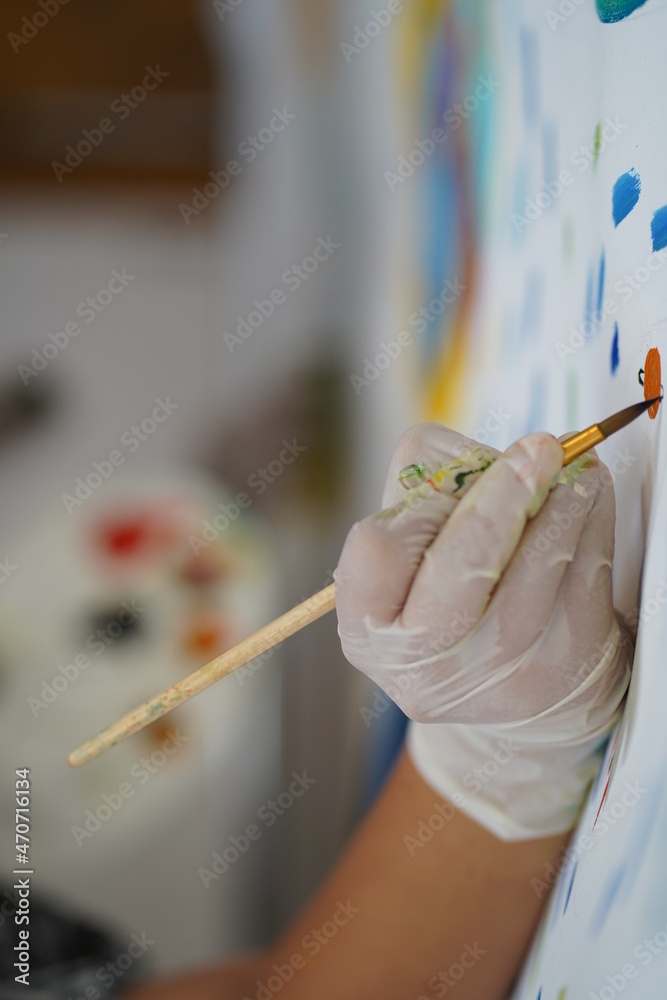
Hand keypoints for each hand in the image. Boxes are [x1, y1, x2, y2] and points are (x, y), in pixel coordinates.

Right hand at [334, 423, 631, 837]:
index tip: (463, 468)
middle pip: (461, 565)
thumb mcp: (410, 553)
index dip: (423, 502)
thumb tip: (502, 456)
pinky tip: (588, 498)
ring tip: (575, 469)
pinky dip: (593, 526)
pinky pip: (585, 582)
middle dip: (503, 496)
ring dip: (562, 503)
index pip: (378, 551)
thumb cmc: (449, 593)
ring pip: (535, 570)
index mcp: (368, 629)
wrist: (508, 681)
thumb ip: (431, 491)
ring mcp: (496, 677)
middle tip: (538, 450)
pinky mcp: (561, 673)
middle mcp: (422, 664)